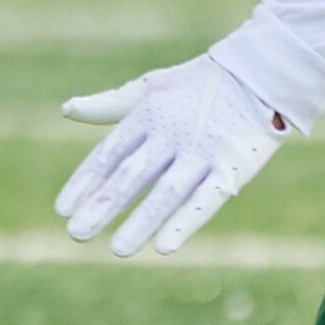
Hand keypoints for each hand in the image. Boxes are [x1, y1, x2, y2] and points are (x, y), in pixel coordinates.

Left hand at [55, 54, 288, 258]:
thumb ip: (109, 105)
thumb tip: (67, 109)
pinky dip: (185, 222)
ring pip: (166, 191)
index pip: (109, 153)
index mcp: (148, 114)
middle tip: (76, 234)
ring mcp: (202, 150)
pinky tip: (164, 245)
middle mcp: (171, 133)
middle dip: (104, 205)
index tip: (63, 209)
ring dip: (141, 221)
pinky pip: (206, 198)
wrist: (260, 73)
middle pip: (132, 175)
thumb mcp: (149, 89)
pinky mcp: (232, 166)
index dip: (85, 182)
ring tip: (118, 250)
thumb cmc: (197, 85)